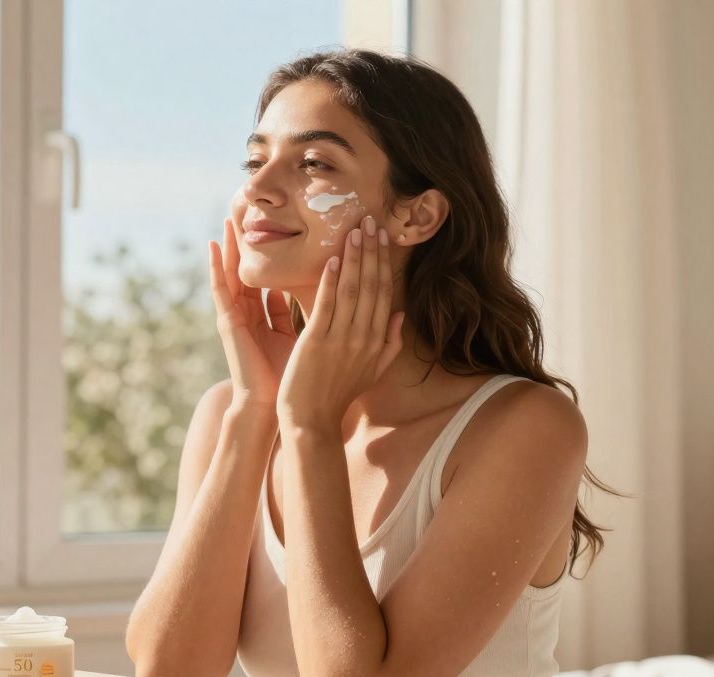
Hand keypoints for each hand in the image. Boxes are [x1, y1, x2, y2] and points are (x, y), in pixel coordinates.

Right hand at [208, 217, 297, 408]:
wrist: (275, 404)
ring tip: (228, 219)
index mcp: (269, 318)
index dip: (274, 257)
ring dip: (229, 247)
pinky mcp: (228, 322)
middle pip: (250, 271)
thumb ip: (310, 317)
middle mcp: (251, 314)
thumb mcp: (304, 338)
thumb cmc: (292, 377)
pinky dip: (215, 267)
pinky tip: (212, 246)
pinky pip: (220, 289)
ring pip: (233, 273)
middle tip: (249, 215)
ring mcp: (237, 316)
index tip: (280, 232)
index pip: (271, 279)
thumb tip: (330, 295)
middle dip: (250, 245)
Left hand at [277, 215, 403, 428]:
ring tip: (354, 231)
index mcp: (377, 342)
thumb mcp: (373, 372)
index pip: (385, 293)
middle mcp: (364, 338)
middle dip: (372, 251)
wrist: (312, 420)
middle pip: (372, 286)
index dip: (384, 262)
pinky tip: (331, 259)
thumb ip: (391, 344)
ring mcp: (341, 340)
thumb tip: (401, 315)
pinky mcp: (317, 342)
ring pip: (352, 290)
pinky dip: (330, 281)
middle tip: (370, 220)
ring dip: (353, 258)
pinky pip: (326, 306)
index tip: (382, 237)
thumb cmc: (338, 395)